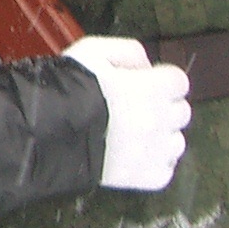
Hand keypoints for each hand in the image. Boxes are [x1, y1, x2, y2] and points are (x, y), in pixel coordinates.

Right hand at [62, 35, 190, 190]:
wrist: (47, 133)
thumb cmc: (67, 90)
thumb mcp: (92, 50)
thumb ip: (128, 50)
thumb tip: (146, 65)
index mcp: (151, 88)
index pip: (179, 81)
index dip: (160, 79)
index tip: (144, 83)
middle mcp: (160, 121)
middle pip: (181, 111)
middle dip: (162, 106)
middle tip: (135, 107)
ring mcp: (155, 152)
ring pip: (176, 141)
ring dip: (160, 136)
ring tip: (132, 133)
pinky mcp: (146, 178)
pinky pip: (165, 169)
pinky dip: (153, 162)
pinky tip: (132, 153)